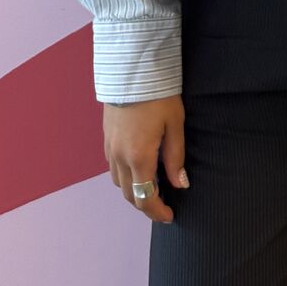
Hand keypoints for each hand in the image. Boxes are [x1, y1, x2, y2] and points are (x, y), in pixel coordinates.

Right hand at [103, 94, 187, 222]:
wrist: (132, 69)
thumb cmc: (159, 95)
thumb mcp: (175, 124)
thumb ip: (175, 157)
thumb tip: (180, 184)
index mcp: (138, 157)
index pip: (145, 198)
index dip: (157, 212)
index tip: (169, 216)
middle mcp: (119, 157)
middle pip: (129, 194)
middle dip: (146, 205)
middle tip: (163, 206)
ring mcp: (109, 148)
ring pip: (118, 182)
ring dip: (134, 191)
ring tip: (152, 188)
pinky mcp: (106, 137)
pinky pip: (113, 167)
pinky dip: (125, 176)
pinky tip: (138, 168)